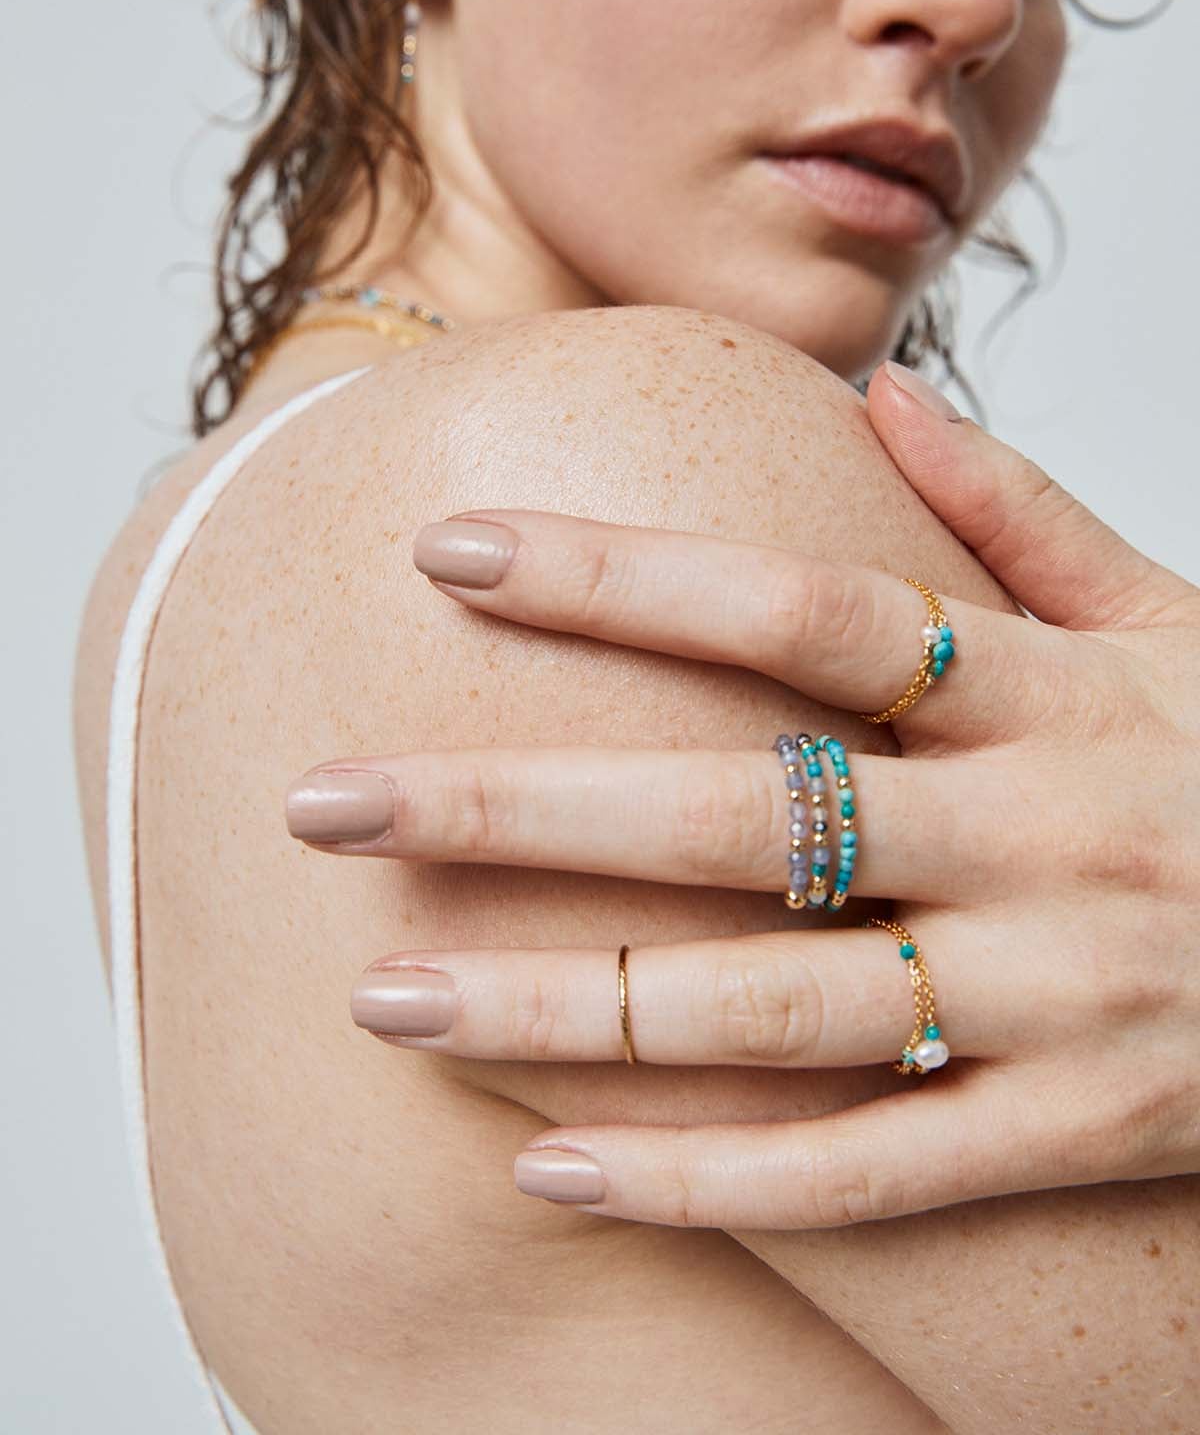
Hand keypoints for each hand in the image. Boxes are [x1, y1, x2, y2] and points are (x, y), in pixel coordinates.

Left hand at [284, 363, 1199, 1228]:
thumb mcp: (1178, 626)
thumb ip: (1025, 517)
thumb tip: (881, 396)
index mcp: (1050, 691)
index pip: (800, 610)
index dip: (619, 575)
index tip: (447, 549)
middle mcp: (1039, 836)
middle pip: (739, 812)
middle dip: (515, 805)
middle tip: (323, 799)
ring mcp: (1058, 995)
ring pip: (772, 1009)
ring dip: (565, 1009)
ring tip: (382, 999)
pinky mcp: (1075, 1132)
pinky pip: (868, 1169)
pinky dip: (707, 1179)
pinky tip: (546, 1170)